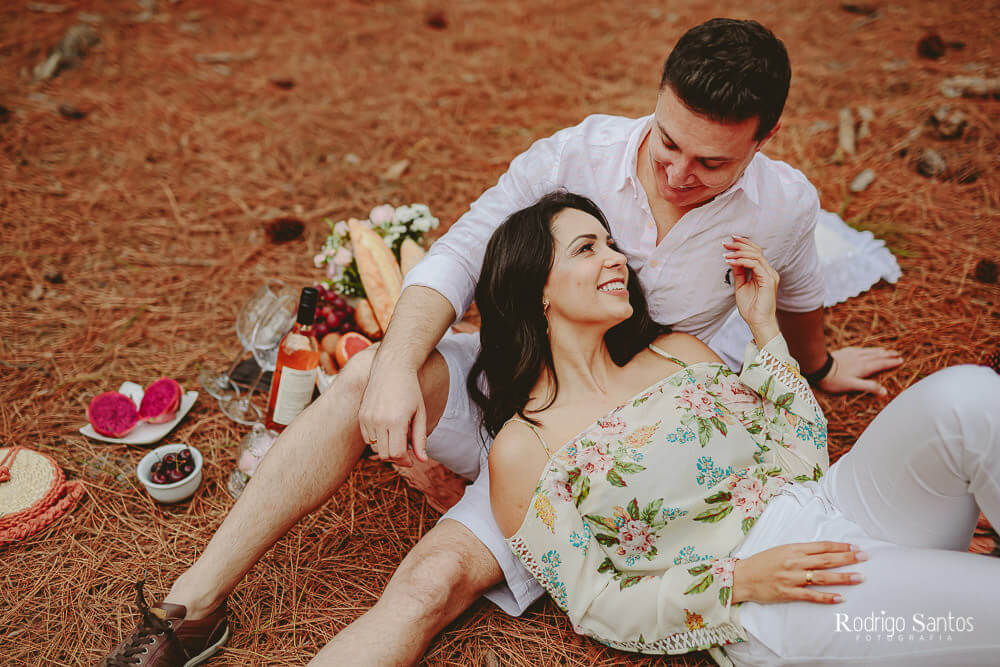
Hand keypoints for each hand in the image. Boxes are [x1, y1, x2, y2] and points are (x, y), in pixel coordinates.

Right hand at [358, 356, 428, 467]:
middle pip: (385, 454)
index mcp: (396, 421)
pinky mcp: (361, 415)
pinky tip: (387, 430)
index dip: (405, 461)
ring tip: (398, 439)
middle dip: (396, 457)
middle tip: (406, 453)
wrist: (391, 367)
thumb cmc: (410, 390)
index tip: (411, 461)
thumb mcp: (420, 414)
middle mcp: (379, 421)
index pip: (396, 454)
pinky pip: (367, 438)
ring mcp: (367, 418)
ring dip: (386, 449)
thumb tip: (422, 461)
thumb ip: (420, 439)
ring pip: (374, 448)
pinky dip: (376, 440)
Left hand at [725, 236, 779, 345]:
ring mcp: (770, 275)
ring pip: (756, 256)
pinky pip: (755, 265)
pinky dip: (742, 261)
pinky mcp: (769, 280)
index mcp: (764, 272)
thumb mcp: (741, 286)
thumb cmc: (751, 308)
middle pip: (756, 250)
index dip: (743, 244)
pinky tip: (731, 262)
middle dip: (740, 245)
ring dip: (739, 253)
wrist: (758, 322)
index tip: (730, 241)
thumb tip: (732, 260)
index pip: (755, 252)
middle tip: (725, 243)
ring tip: (726, 254)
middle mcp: (769, 271)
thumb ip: (739, 273)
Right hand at [731, 541, 866, 604]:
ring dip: (843, 577)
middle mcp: (794, 562)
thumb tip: (822, 552)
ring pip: (822, 577)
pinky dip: (826, 597)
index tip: (855, 547)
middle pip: (826, 560)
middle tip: (865, 557)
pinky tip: (840, 598)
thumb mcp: (780, 550)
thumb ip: (800, 551)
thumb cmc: (761, 563)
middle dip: (847, 558)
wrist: (742, 577)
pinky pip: (811, 595)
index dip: (840, 546)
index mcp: (793, 549)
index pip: (821, 546)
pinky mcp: (787, 592)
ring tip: (860, 577)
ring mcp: (791, 578)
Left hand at [818, 347, 903, 395]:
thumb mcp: (852, 386)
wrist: (818, 366)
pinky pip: (859, 349)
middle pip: (877, 356)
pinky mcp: (844, 352)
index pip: (881, 364)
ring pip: (869, 352)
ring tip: (885, 350)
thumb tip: (884, 392)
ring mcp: (852, 354)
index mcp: (864, 367)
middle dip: (888, 355)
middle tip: (897, 354)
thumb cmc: (834, 379)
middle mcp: (860, 359)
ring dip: (879, 351)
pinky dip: (866, 349)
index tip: (900, 360)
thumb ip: (868, 387)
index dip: (891, 363)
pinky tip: (865, 349)